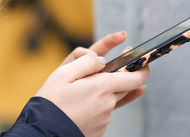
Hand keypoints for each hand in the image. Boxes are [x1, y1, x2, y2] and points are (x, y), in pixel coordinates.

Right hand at [35, 32, 149, 136]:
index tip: (143, 62)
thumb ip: (86, 62)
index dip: (142, 68)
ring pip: (112, 99)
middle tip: (114, 66)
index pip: (134, 77)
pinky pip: (104, 111)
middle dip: (123, 76)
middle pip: (125, 87)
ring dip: (106, 91)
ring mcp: (105, 118)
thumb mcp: (64, 73)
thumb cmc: (52, 101)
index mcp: (102, 87)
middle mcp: (108, 103)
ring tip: (86, 88)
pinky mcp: (99, 128)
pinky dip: (98, 104)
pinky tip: (84, 103)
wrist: (45, 130)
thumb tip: (103, 60)